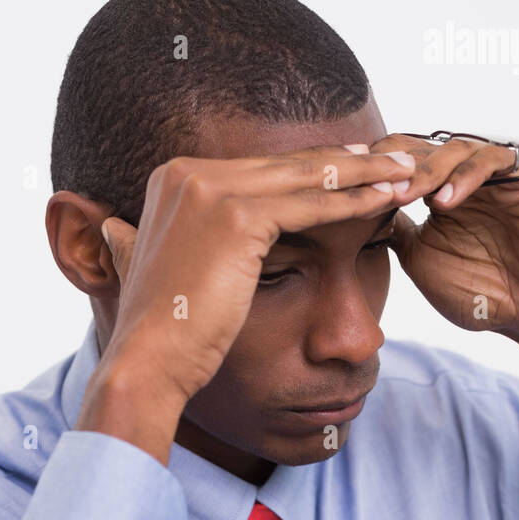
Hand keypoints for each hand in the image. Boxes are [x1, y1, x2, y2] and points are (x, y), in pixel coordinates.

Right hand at [95, 145, 413, 404]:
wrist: (148, 360)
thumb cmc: (161, 330)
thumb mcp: (146, 267)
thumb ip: (138, 240)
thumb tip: (114, 230)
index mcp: (174, 179)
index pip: (260, 168)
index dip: (309, 167)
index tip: (351, 165)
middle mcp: (190, 174)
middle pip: (285, 164)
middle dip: (345, 161)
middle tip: (392, 159)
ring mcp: (212, 191)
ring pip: (305, 177)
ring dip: (362, 174)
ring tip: (405, 174)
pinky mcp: (237, 218)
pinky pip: (310, 206)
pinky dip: (352, 202)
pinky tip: (387, 200)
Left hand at [371, 132, 518, 359]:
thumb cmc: (481, 293)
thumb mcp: (421, 260)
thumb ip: (395, 231)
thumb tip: (355, 210)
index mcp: (439, 191)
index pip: (401, 163)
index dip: (374, 171)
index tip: (345, 189)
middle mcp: (466, 177)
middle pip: (424, 148)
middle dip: (395, 166)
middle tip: (373, 186)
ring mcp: (497, 176)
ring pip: (456, 149)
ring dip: (426, 170)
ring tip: (406, 194)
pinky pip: (495, 161)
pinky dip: (466, 177)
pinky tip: (445, 202)